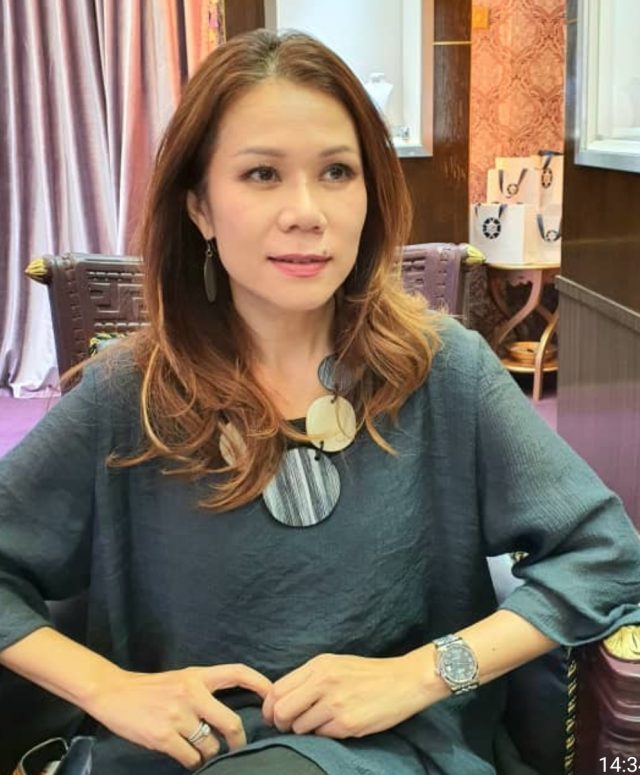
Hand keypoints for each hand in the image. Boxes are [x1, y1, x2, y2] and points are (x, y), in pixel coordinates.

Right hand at [86, 664, 271, 769]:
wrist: (113, 693)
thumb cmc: (150, 688)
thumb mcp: (181, 679)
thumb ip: (204, 690)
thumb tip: (230, 713)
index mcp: (198, 675)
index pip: (237, 672)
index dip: (259, 684)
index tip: (273, 696)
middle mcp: (191, 693)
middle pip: (230, 721)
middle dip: (238, 740)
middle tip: (238, 748)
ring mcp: (177, 715)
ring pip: (210, 745)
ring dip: (210, 754)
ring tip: (203, 752)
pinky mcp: (163, 736)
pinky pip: (191, 758)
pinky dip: (194, 762)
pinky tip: (188, 758)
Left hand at [262, 652, 431, 738]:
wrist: (404, 681)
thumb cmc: (368, 673)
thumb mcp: (335, 664)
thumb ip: (309, 678)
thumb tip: (280, 698)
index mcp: (318, 665)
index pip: (277, 689)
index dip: (269, 706)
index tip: (273, 714)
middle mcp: (323, 682)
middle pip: (281, 710)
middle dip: (280, 723)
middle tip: (289, 726)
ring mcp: (335, 704)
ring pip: (299, 727)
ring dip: (304, 730)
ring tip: (320, 722)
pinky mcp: (348, 724)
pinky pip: (321, 736)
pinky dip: (324, 734)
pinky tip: (338, 724)